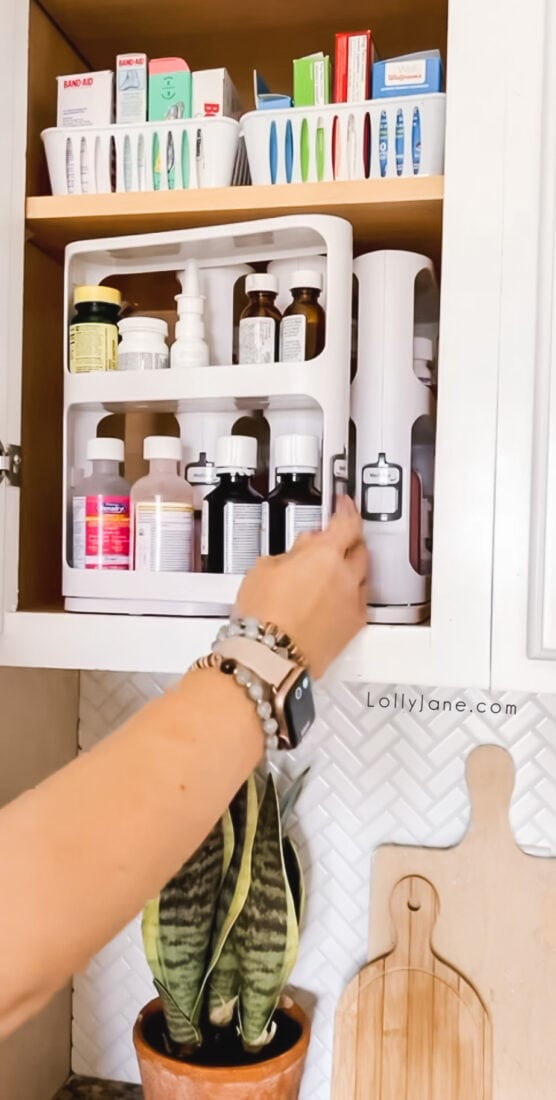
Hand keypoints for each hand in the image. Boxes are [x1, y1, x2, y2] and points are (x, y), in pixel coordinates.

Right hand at [236, 497, 366, 678]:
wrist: (271, 656)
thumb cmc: (264, 616)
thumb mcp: (264, 568)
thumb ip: (290, 553)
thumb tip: (300, 549)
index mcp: (326, 554)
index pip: (347, 522)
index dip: (347, 510)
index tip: (345, 505)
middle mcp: (346, 577)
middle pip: (359, 548)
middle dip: (348, 541)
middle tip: (334, 540)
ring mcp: (352, 602)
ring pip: (363, 575)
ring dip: (352, 568)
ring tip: (332, 570)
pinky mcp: (353, 627)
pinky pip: (360, 602)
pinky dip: (352, 594)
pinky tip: (336, 597)